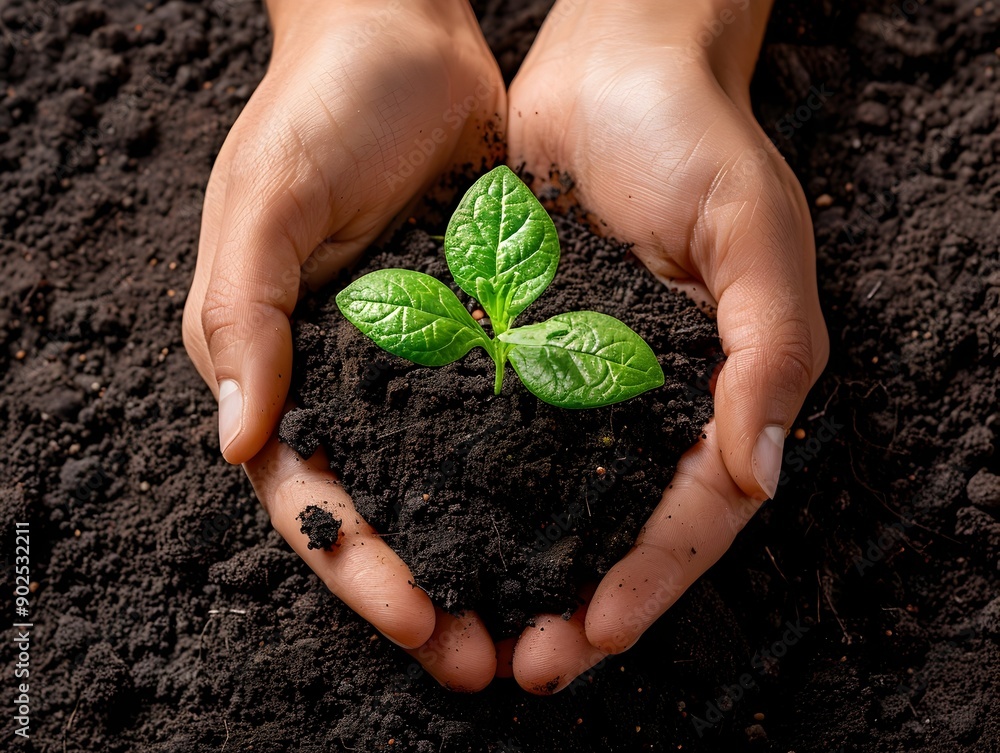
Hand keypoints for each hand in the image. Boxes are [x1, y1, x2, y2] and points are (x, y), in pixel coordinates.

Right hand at [182, 0, 504, 690]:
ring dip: (489, 553)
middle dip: (429, 589)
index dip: (359, 567)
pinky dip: (530, 477)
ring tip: (539, 620)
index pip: (310, 496)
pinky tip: (573, 523)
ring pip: (450, 485)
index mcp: (278, 368)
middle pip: (385, 512)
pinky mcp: (478, 335)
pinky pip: (501, 421)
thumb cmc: (318, 110)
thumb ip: (244, 317)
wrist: (405, 40)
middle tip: (489, 658)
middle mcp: (349, 382)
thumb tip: (238, 441)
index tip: (420, 620)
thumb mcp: (263, 203)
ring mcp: (417, 366)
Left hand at [506, 0, 828, 691]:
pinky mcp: (516, 345)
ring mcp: (577, 378)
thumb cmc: (696, 138)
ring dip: (516, 563)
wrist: (610, 64)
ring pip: (549, 496)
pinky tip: (435, 528)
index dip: (655, 577)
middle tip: (529, 663)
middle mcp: (645, 398)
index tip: (600, 630)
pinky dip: (468, 485)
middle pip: (617, 524)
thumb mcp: (756, 235)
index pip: (696, 510)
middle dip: (581, 599)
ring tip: (471, 624)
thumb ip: (772, 354)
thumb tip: (763, 476)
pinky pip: (494, 430)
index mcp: (717, 389)